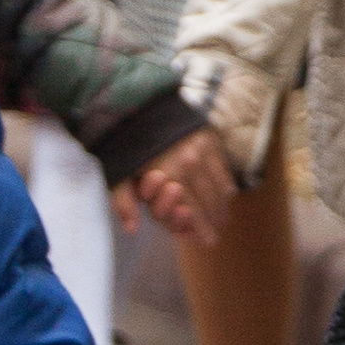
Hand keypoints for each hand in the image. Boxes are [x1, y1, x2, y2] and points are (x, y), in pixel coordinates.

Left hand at [121, 129, 234, 247]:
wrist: (136, 102)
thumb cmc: (125, 141)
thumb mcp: (118, 171)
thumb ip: (124, 202)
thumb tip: (132, 230)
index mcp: (169, 172)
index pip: (192, 209)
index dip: (201, 229)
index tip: (209, 241)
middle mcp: (192, 162)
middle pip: (209, 200)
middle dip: (214, 220)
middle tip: (217, 233)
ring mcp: (203, 149)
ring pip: (220, 186)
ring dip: (222, 205)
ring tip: (223, 218)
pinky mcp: (209, 137)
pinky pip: (223, 168)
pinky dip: (226, 184)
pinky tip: (226, 194)